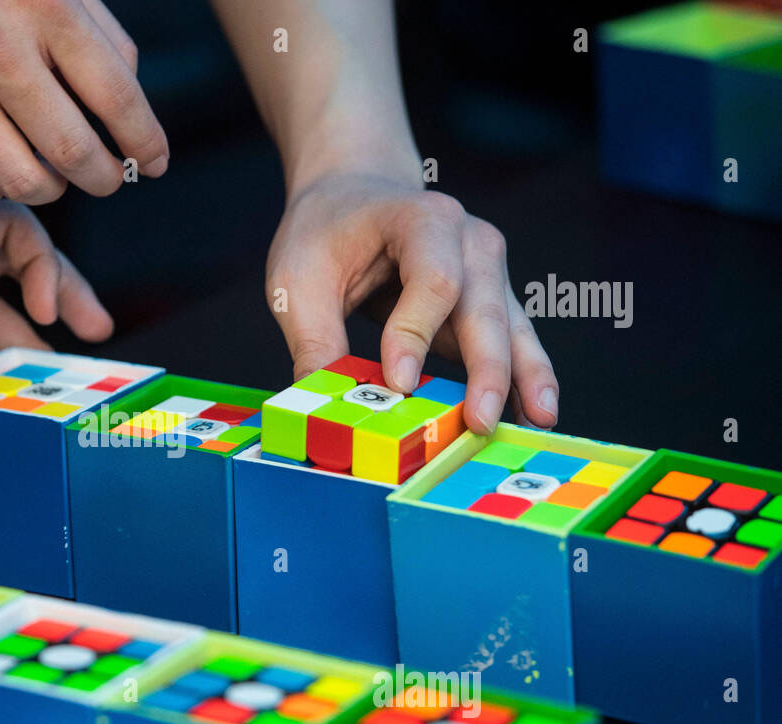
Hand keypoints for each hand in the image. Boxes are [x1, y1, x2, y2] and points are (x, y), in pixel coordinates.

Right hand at [0, 0, 168, 202]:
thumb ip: (97, 34)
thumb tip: (134, 104)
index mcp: (44, 8)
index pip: (117, 97)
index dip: (145, 141)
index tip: (154, 163)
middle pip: (73, 152)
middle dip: (104, 178)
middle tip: (108, 179)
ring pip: (23, 181)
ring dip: (52, 190)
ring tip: (54, 175)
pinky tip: (1, 169)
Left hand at [265, 170, 557, 432]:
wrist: (354, 192)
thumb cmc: (324, 233)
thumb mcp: (296, 280)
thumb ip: (312, 340)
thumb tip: (319, 406)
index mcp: (421, 219)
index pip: (432, 280)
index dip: (416, 333)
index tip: (398, 383)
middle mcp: (470, 241)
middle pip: (484, 309)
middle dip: (485, 369)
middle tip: (478, 420)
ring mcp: (487, 271)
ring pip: (511, 328)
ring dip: (523, 377)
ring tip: (538, 421)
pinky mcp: (490, 301)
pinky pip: (513, 341)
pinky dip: (525, 376)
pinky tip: (536, 413)